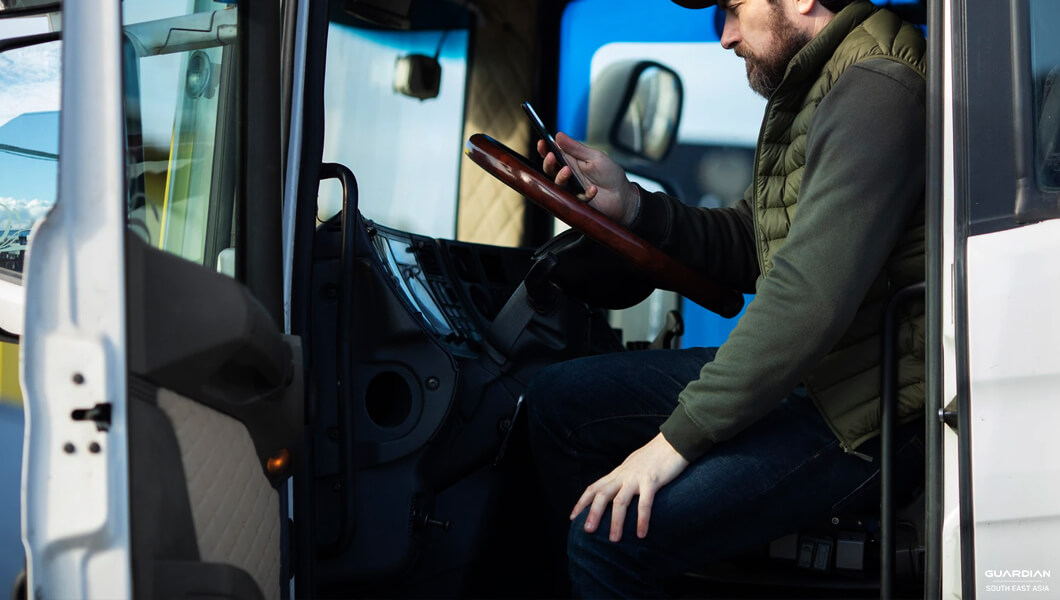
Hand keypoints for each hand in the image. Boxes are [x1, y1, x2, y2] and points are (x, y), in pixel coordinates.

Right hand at [537, 132, 640, 225]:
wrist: (623, 195)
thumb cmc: (610, 174)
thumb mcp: (595, 157)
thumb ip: (576, 148)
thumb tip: (558, 135)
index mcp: (570, 163)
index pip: (553, 155)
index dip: (545, 149)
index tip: (542, 142)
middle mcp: (568, 177)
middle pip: (550, 171)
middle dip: (548, 163)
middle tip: (551, 157)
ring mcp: (572, 190)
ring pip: (558, 186)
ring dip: (560, 177)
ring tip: (567, 170)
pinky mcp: (579, 203)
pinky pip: (577, 199)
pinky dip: (586, 194)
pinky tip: (594, 189)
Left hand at [571, 433, 689, 541]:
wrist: (673, 442)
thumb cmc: (654, 457)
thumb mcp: (632, 466)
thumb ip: (623, 478)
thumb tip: (615, 492)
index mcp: (618, 474)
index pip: (594, 488)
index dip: (582, 502)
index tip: (573, 517)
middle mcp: (623, 476)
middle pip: (602, 495)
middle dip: (593, 513)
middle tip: (587, 531)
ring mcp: (637, 478)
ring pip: (620, 501)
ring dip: (616, 521)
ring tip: (614, 540)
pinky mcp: (653, 480)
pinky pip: (645, 503)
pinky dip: (642, 519)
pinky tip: (641, 533)